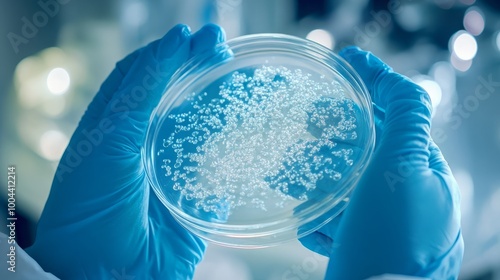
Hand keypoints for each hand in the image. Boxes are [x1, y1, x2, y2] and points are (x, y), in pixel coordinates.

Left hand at [26, 24, 225, 278]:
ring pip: (203, 123)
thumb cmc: (94, 201)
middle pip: (179, 94)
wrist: (106, 271)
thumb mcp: (113, 134)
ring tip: (244, 77)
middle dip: (201, 68)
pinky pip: (221, 162)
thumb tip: (176, 39)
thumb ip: (144, 87)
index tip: (198, 36)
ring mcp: (173, 165)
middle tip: (226, 49)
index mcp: (117, 122)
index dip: (172, 51)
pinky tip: (250, 126)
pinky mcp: (198, 192)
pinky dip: (235, 144)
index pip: (147, 73)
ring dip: (223, 100)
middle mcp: (146, 140)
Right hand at [300, 47, 462, 278]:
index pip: (396, 123)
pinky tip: (306, 222)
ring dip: (316, 182)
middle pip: (366, 156)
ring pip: (345, 192)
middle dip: (332, 142)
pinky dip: (318, 219)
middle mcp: (408, 202)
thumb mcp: (403, 164)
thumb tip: (386, 73)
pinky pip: (337, 227)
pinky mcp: (360, 251)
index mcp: (426, 175)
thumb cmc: (393, 236)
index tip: (332, 87)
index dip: (365, 99)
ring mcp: (383, 229)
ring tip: (287, 178)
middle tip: (304, 130)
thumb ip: (404, 114)